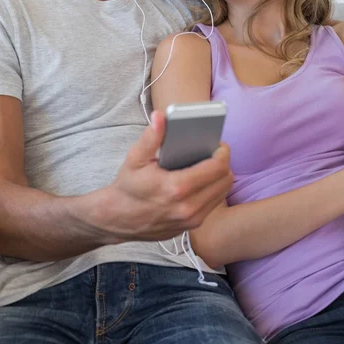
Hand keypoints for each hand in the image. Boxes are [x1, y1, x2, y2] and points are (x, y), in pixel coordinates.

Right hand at [103, 110, 232, 241]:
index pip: (216, 168)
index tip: (218, 144)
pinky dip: (213, 190)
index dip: (222, 152)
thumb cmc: (128, 187)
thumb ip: (151, 137)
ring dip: (220, 177)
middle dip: (223, 163)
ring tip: (209, 164)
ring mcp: (191, 219)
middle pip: (225, 180)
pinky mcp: (192, 226)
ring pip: (222, 193)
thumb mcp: (135, 158)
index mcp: (176, 187)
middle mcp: (187, 207)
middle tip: (213, 152)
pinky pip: (213, 204)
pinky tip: (202, 180)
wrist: (118, 219)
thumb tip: (161, 117)